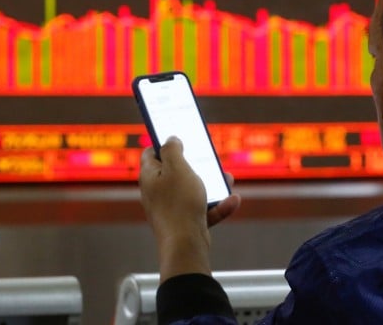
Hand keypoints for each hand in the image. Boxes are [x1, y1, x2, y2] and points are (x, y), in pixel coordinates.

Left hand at [139, 137, 240, 279]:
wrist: (185, 246)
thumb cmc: (179, 205)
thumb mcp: (177, 168)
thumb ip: (172, 149)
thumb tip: (170, 140)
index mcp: (149, 177)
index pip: (150, 153)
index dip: (163, 143)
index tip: (179, 137)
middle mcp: (157, 192)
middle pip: (175, 172)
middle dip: (195, 165)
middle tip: (208, 158)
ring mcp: (171, 209)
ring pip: (192, 191)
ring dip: (211, 184)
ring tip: (228, 178)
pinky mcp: (185, 223)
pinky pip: (203, 210)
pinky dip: (217, 205)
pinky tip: (233, 200)